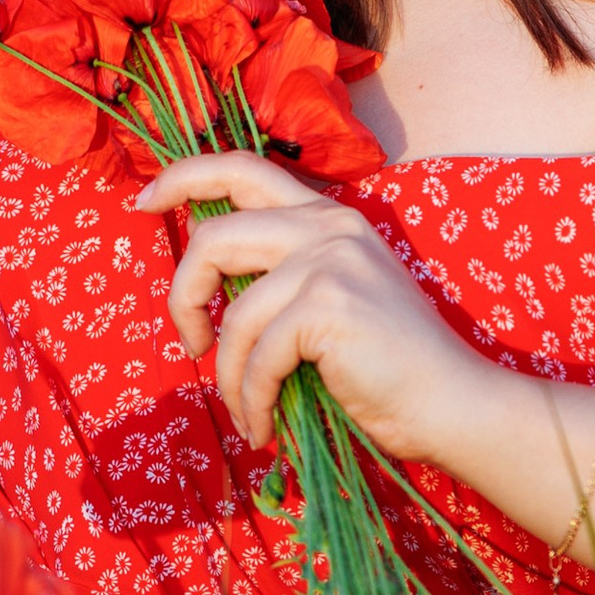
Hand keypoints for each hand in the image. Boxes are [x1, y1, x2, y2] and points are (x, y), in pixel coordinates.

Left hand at [146, 148, 492, 460]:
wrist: (451, 401)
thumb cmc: (388, 364)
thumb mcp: (332, 297)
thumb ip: (281, 276)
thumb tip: (207, 289)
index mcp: (326, 216)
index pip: (241, 167)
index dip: (183, 177)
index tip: (144, 201)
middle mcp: (327, 226)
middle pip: (215, 236)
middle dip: (184, 296)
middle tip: (192, 343)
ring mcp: (329, 262)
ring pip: (234, 314)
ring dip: (228, 375)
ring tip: (246, 411)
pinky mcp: (328, 307)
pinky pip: (256, 358)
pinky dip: (250, 401)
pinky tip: (263, 426)